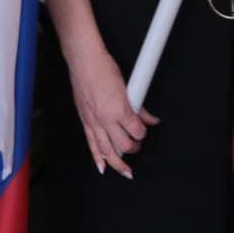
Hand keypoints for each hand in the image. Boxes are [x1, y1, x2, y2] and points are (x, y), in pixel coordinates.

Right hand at [65, 47, 155, 177]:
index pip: (136, 130)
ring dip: (118, 163)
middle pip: (123, 145)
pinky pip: (92, 145)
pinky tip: (103, 167)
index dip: (143, 132)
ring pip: (107, 151)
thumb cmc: (104, 69)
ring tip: (125, 170)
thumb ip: (138, 106)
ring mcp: (94, 121)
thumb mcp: (127, 87)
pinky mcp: (85, 121)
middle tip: (136, 146)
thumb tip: (149, 118)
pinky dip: (98, 158)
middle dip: (133, 148)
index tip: (144, 130)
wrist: (84, 61)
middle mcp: (106, 119)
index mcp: (119, 109)